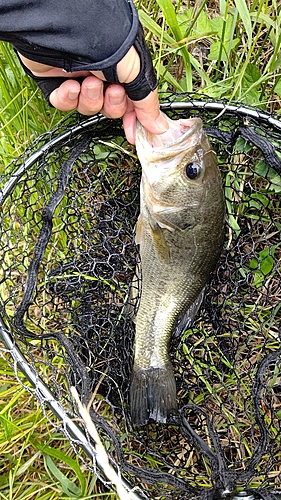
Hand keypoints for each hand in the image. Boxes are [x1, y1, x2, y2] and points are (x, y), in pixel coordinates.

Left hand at [19, 47, 167, 143]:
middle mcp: (102, 72)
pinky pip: (65, 104)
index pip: (131, 102)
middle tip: (111, 90)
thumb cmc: (105, 41)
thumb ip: (146, 102)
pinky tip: (71, 85)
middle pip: (110, 108)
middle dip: (112, 104)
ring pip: (89, 107)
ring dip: (91, 98)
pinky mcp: (57, 82)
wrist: (68, 31)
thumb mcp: (136, 72)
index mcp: (123, 67)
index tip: (133, 133)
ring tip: (89, 82)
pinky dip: (68, 99)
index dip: (133, 119)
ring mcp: (80, 76)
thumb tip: (159, 127)